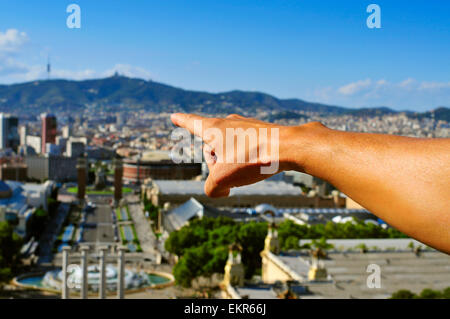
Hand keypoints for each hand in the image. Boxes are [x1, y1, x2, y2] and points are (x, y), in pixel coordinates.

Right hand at [170, 113, 302, 196]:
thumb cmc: (253, 158)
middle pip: (212, 146)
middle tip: (229, 175)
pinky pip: (248, 147)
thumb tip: (220, 191)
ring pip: (230, 148)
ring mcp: (247, 125)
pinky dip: (249, 159)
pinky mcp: (263, 131)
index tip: (173, 116)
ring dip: (233, 163)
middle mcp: (229, 123)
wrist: (290, 147)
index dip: (181, 122)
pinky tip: (260, 165)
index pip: (191, 124)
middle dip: (216, 164)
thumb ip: (212, 189)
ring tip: (247, 170)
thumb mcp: (223, 180)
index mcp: (214, 129)